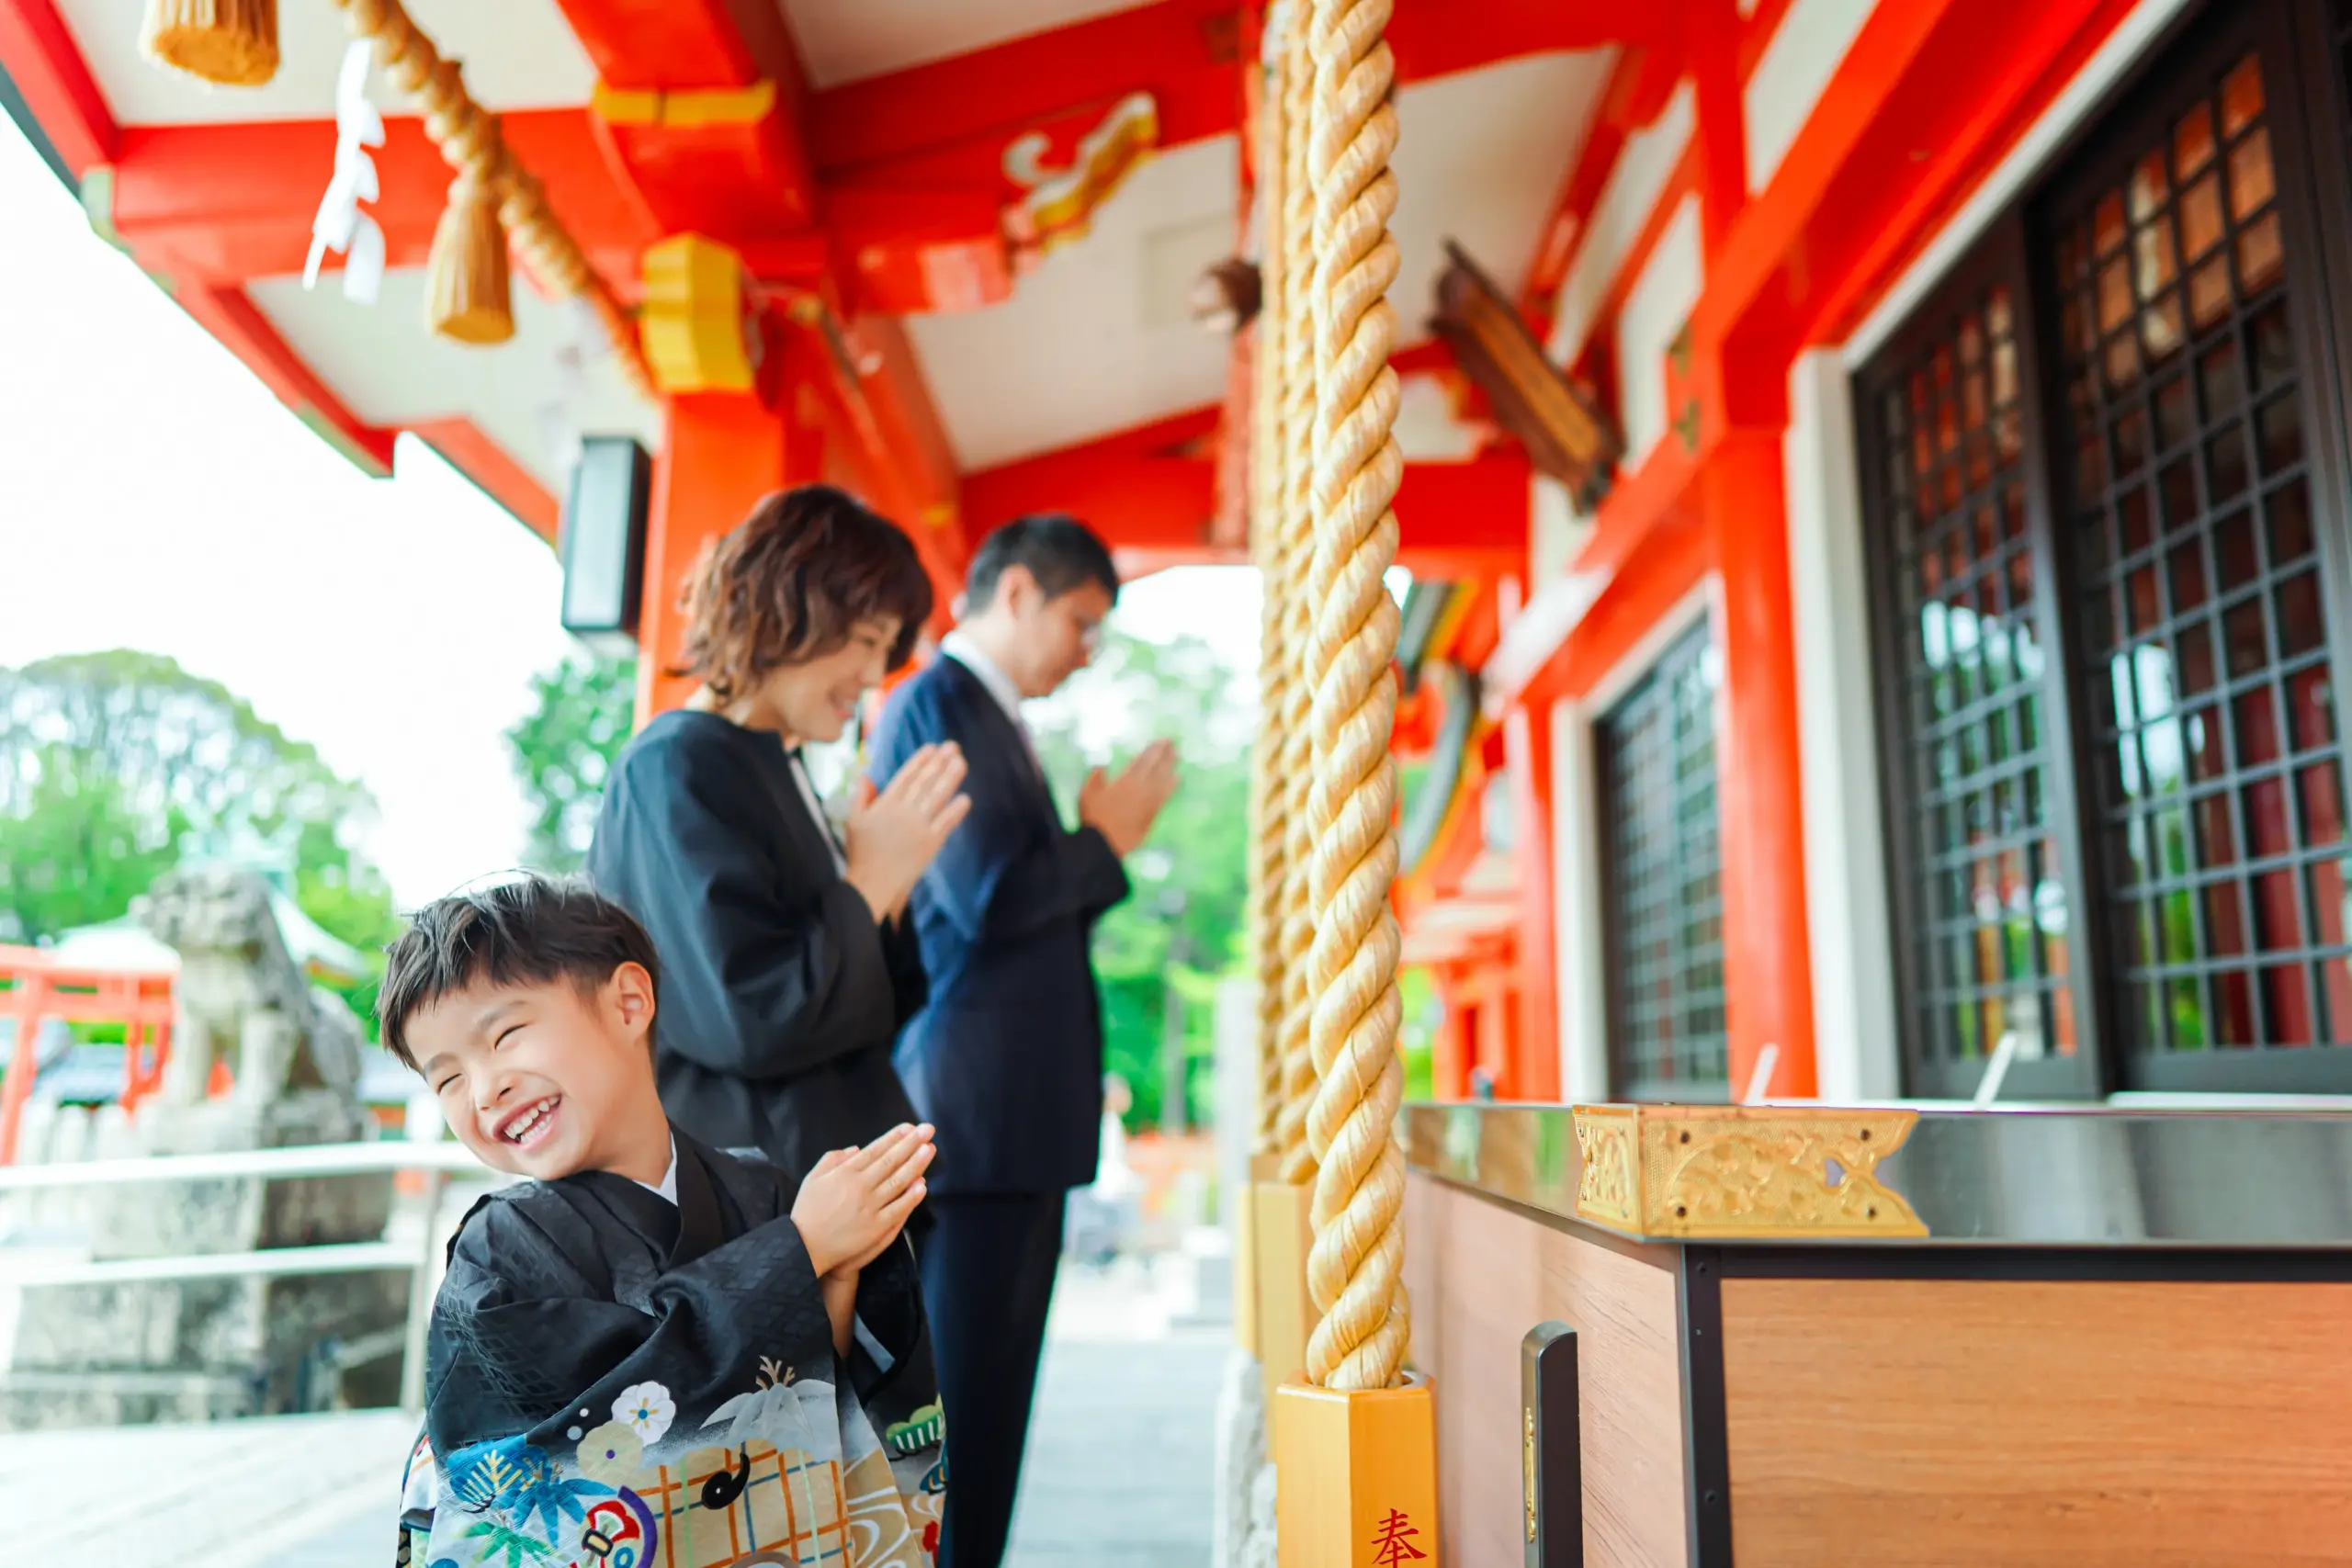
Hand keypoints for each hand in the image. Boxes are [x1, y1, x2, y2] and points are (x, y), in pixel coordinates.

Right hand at [791, 1123, 934, 1276]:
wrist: (804, 1247)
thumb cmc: (807, 1212)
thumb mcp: (813, 1178)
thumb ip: (833, 1159)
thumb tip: (856, 1149)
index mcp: (844, 1173)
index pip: (875, 1151)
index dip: (894, 1138)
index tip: (909, 1128)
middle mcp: (859, 1186)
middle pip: (891, 1161)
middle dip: (911, 1143)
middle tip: (927, 1130)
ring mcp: (869, 1207)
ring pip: (898, 1181)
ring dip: (916, 1164)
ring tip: (929, 1150)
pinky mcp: (875, 1227)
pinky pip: (898, 1209)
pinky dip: (911, 1197)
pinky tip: (922, 1185)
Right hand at [846, 745, 969, 921]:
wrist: (871, 884)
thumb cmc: (860, 854)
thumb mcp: (853, 820)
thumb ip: (861, 796)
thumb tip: (866, 774)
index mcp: (885, 804)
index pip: (906, 776)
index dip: (920, 761)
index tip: (932, 748)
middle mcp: (903, 811)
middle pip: (925, 782)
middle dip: (940, 762)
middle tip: (953, 747)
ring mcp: (918, 826)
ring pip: (937, 796)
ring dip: (951, 778)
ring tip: (961, 762)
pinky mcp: (930, 843)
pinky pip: (946, 822)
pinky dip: (956, 810)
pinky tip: (965, 798)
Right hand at [1078, 739, 1177, 856]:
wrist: (1106, 845)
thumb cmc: (1093, 819)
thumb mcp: (1087, 794)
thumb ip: (1095, 777)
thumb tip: (1101, 765)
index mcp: (1126, 781)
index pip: (1144, 760)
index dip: (1155, 749)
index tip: (1162, 741)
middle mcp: (1142, 789)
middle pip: (1158, 767)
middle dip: (1166, 754)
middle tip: (1173, 743)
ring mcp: (1149, 803)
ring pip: (1165, 780)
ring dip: (1171, 767)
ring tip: (1177, 757)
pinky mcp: (1153, 815)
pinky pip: (1166, 795)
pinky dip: (1171, 785)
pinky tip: (1175, 779)